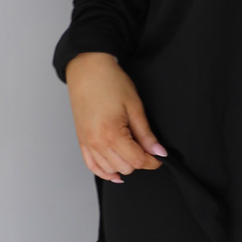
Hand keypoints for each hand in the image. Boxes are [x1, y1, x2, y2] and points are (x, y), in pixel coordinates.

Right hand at [64, 52, 166, 182]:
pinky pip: (92, 165)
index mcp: (111, 134)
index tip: (159, 157)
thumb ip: (146, 134)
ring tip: (132, 152)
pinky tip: (114, 172)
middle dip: (139, 162)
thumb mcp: (135, 107)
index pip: (137, 161)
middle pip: (124, 168)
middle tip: (146, 149)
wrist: (88, 69)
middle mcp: (96, 142)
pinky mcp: (81, 140)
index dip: (152, 162)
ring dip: (123, 165)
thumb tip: (158, 151)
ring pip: (110, 169)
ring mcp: (87, 142)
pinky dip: (104, 171)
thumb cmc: (109, 82)